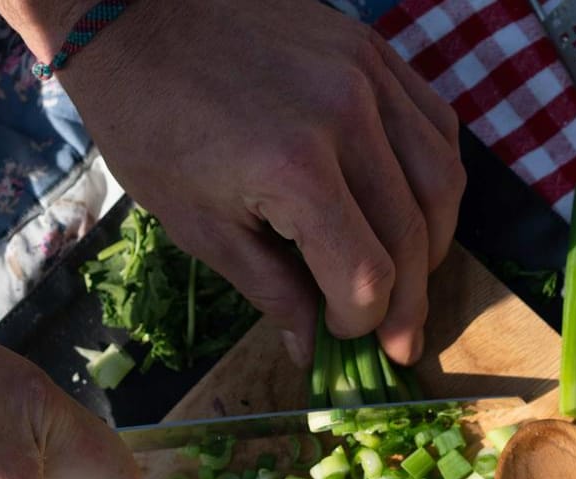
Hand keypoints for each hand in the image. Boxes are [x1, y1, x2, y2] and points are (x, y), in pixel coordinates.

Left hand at [29, 0, 464, 365]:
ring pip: (441, 184)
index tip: (342, 335)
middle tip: (397, 338)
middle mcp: (347, 118)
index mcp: (294, 169)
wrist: (133, 14)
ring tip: (409, 275)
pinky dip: (436, 179)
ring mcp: (368, 77)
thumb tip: (312, 348)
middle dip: (406, 302)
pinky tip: (413, 207)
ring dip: (434, 244)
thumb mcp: (196, 223)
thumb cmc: (149, 121)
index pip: (367, 274)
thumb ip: (270, 289)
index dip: (361, 321)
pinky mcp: (373, 51)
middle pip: (413, 236)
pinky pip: (437, 127)